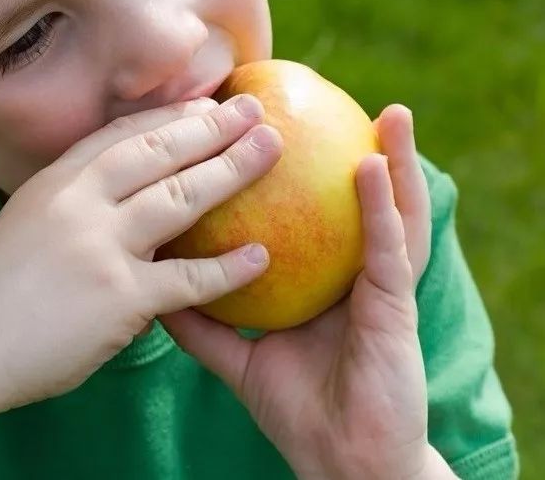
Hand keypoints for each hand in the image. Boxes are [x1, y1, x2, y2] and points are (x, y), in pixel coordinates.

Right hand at [0, 94, 282, 417]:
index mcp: (55, 181)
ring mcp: (98, 246)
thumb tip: (121, 199)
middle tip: (256, 111)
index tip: (208, 102)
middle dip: (213, 127)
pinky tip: (262, 257)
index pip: (122, 134)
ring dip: (232, 170)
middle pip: (159, 152)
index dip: (170, 115)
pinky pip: (185, 278)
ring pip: (179, 198)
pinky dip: (227, 269)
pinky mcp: (117, 297)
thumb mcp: (25, 225)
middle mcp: (78, 201)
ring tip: (273, 151)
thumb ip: (71, 205)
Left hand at [159, 105, 442, 479]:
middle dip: (335, 148)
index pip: (306, 214)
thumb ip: (201, 321)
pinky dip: (381, 206)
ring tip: (387, 111)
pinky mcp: (393, 308)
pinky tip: (372, 165)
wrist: (339, 459)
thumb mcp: (239, 356)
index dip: (282, 171)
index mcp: (318, 279)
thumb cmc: (298, 407)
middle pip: (344, 201)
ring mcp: (377, 287)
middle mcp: (349, 273)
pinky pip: (387, 250)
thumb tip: (152, 287)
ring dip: (390, 157)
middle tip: (309, 100)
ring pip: (387, 211)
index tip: (254, 123)